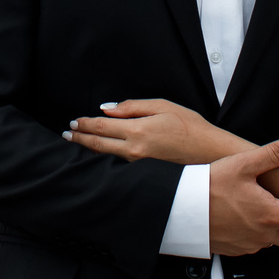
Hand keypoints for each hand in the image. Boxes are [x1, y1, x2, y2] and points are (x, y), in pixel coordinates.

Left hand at [65, 98, 246, 164]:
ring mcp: (139, 165)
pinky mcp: (145, 173)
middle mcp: (135, 151)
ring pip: (106, 156)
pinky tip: (100, 155)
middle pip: (98, 145)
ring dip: (90, 149)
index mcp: (138, 131)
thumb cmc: (190, 126)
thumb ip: (133, 107)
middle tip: (67, 134)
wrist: (211, 153)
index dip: (85, 124)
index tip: (73, 122)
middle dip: (80, 139)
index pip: (101, 127)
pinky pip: (119, 163)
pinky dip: (105, 158)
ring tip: (78, 143)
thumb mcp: (162, 106)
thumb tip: (107, 109)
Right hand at [210, 138, 278, 254]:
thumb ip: (274, 154)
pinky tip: (249, 220)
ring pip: (275, 243)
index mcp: (272, 215)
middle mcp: (264, 235)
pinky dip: (259, 235)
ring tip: (275, 215)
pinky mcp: (234, 250)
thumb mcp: (243, 163)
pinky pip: (254, 245)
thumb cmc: (209, 187)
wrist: (179, 209)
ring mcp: (248, 245)